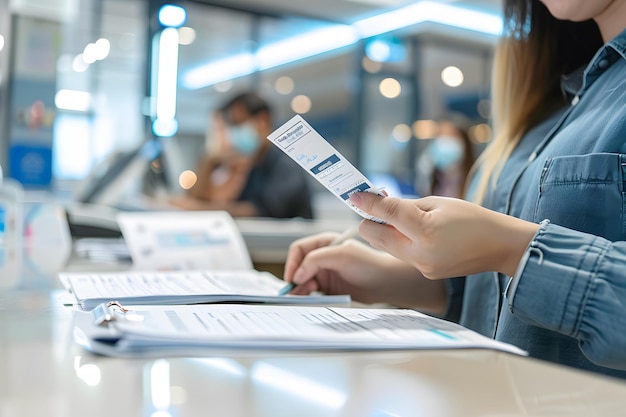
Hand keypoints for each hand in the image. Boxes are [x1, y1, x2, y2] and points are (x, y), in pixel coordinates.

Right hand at [283, 232, 446, 310]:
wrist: (386, 283)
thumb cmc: (368, 264)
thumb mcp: (341, 256)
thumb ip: (316, 260)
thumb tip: (297, 274)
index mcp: (324, 243)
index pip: (299, 249)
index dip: (293, 263)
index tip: (293, 278)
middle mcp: (322, 256)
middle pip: (298, 266)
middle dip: (294, 278)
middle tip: (293, 293)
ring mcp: (324, 272)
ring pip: (302, 280)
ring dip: (299, 288)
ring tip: (302, 297)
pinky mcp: (328, 287)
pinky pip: (311, 291)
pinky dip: (306, 296)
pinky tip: (309, 300)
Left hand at [349, 194, 539, 277]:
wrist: (499, 246)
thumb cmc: (472, 219)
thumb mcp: (438, 203)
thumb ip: (406, 205)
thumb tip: (379, 203)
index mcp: (425, 231)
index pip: (387, 213)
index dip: (368, 202)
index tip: (355, 195)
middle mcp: (420, 254)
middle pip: (376, 236)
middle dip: (372, 219)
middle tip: (374, 205)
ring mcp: (422, 267)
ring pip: (387, 246)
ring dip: (386, 231)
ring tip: (400, 217)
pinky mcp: (425, 273)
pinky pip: (402, 254)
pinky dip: (402, 241)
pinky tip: (416, 232)